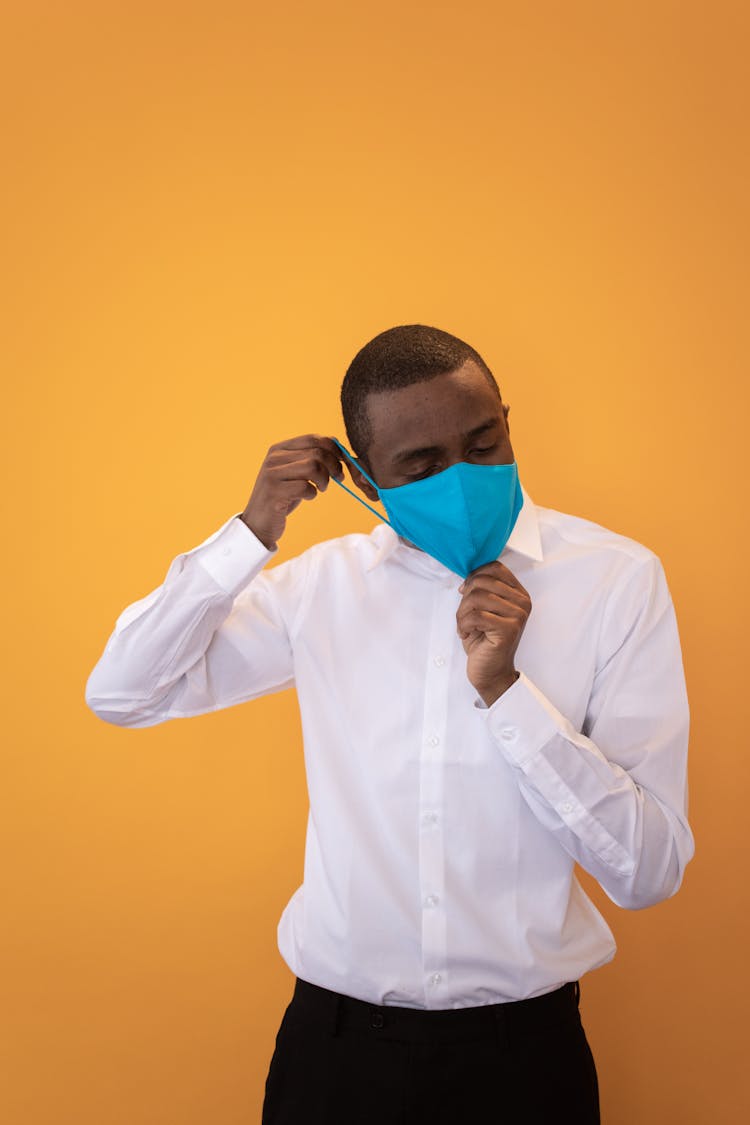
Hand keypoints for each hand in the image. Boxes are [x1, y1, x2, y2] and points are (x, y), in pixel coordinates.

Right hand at [240, 434, 344, 549]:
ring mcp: (272, 474)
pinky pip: (305, 487)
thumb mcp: (295, 474)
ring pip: (313, 466)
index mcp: (279, 449)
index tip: (342, 462)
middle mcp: (274, 458)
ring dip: (324, 479)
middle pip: (317, 452)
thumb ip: (310, 459)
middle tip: (338, 478)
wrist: (258, 523)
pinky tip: (307, 497)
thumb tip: (337, 445)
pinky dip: (312, 494)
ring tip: (321, 487)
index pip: (313, 438)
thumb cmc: (282, 497)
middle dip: (334, 466)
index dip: (333, 449)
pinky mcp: (273, 492)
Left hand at [456, 561, 531, 706]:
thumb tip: (467, 578)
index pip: (495, 567)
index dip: (474, 576)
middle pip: (482, 581)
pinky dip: (463, 625)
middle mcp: (522, 602)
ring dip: (462, 613)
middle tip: (464, 616)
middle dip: (465, 598)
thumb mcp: (482, 609)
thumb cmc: (484, 641)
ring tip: (465, 627)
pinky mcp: (508, 629)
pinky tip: (467, 634)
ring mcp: (517, 615)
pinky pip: (475, 615)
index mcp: (518, 593)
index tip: (465, 593)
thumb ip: (480, 590)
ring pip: (476, 597)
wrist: (490, 672)